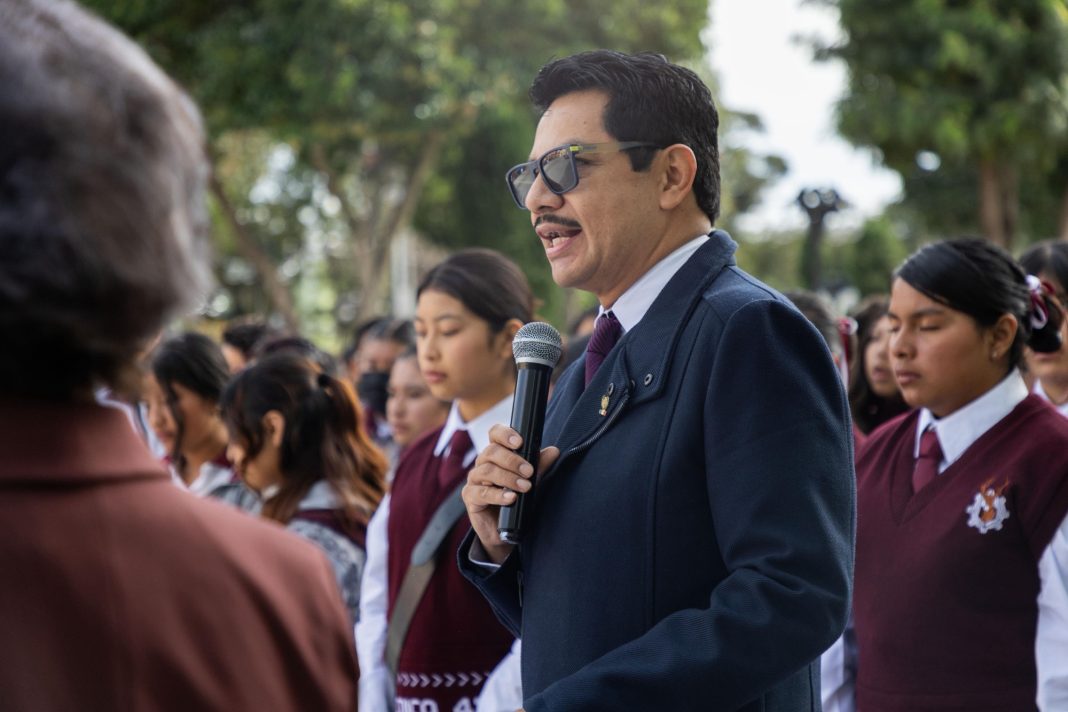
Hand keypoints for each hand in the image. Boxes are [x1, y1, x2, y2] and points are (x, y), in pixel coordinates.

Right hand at [462, 423, 558, 563]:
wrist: (505, 529)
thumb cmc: (517, 499)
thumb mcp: (531, 480)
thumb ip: (539, 465)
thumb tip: (554, 451)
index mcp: (497, 454)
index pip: (495, 434)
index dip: (505, 434)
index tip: (519, 442)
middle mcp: (483, 463)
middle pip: (491, 452)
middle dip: (512, 460)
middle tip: (530, 471)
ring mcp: (474, 480)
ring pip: (486, 471)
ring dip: (508, 477)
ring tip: (525, 487)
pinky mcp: (470, 497)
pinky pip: (481, 492)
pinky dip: (498, 495)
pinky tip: (511, 498)